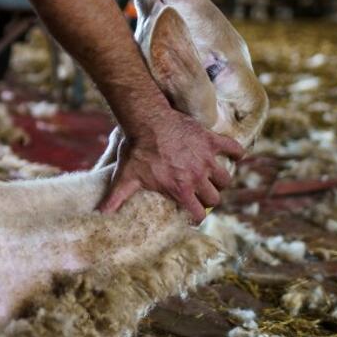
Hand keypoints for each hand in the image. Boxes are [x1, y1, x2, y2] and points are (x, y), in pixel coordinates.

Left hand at [98, 109, 243, 222]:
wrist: (146, 119)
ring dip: (220, 180)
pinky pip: (233, 148)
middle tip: (200, 194)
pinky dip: (237, 152)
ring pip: (225, 178)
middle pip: (214, 197)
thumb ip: (115, 198)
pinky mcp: (211, 140)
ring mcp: (207, 158)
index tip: (192, 215)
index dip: (196, 217)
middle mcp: (198, 176)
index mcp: (180, 189)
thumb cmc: (136, 149)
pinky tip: (235, 154)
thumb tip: (99, 215)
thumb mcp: (125, 177)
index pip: (198, 213)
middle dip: (208, 198)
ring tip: (211, 177)